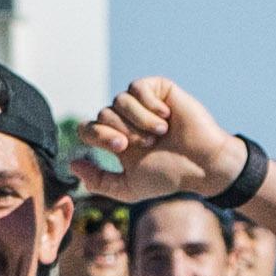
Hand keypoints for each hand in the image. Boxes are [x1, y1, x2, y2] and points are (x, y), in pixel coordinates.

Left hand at [74, 74, 241, 204]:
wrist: (202, 163)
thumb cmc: (168, 175)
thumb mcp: (128, 187)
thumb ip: (99, 180)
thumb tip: (72, 164)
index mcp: (115, 140)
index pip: (87, 129)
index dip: (98, 135)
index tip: (121, 148)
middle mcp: (125, 120)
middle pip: (102, 114)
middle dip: (122, 130)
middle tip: (146, 143)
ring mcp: (141, 104)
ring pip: (119, 100)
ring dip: (139, 120)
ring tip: (159, 133)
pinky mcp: (157, 90)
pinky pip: (137, 88)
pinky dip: (149, 104)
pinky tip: (166, 116)